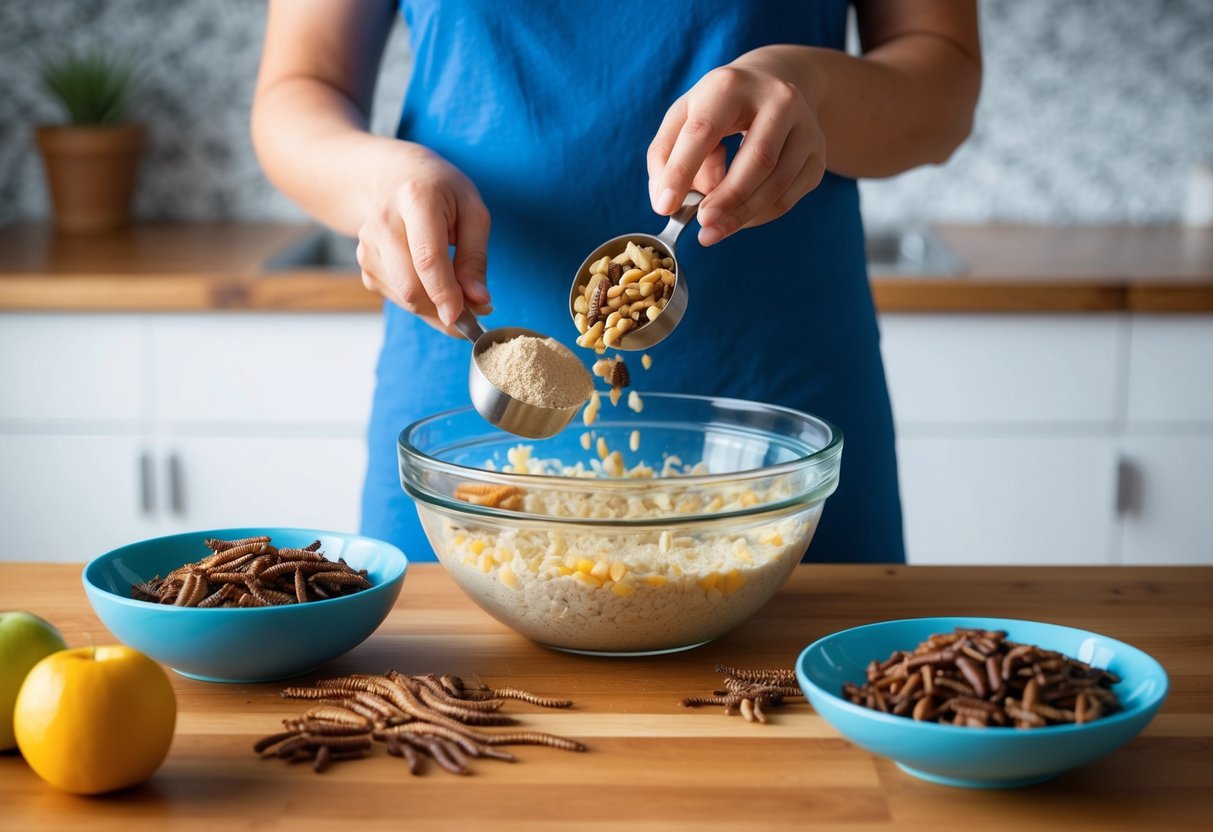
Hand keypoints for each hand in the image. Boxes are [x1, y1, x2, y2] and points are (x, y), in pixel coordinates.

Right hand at [355, 145, 491, 333]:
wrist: (393, 176)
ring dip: (434, 308)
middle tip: (475, 311)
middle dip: (443, 308)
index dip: (446, 293)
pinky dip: (421, 302)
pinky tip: (432, 282)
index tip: (466, 317)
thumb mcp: (472, 211)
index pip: (427, 258)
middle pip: (410, 285)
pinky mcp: (364, 264)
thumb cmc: (440, 191)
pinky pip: (396, 297)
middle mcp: (383, 222)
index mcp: (415, 200)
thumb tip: (479, 301)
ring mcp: (368, 245)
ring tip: (457, 291)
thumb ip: (476, 257)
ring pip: (403, 297)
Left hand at [647, 48, 825, 245]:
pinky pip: (789, 196)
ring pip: (778, 182)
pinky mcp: (818, 154)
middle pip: (757, 159)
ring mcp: (805, 127)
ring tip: (713, 231)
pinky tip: (738, 219)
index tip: (665, 206)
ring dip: (743, 215)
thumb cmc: (718, 107)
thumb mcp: (683, 116)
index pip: (703, 131)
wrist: (774, 84)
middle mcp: (777, 100)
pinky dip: (759, 215)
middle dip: (727, 198)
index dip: (682, 171)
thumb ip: (665, 155)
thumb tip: (667, 200)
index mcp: (731, 85)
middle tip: (702, 226)